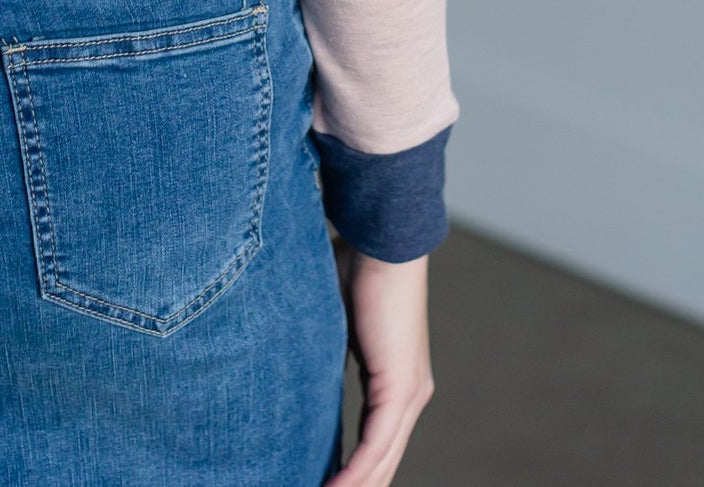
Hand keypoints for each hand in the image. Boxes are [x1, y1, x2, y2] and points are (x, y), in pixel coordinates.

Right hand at [328, 239, 434, 486]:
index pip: (376, 443)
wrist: (381, 242)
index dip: (352, 470)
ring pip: (381, 462)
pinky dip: (354, 474)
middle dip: (353, 486)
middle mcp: (410, 395)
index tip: (322, 482)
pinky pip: (376, 446)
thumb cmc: (356, 267)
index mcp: (396, 381)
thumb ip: (324, 352)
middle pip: (382, 462)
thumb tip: (294, 362)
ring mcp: (409, 394)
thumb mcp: (334, 323)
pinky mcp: (401, 388)